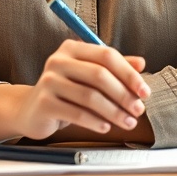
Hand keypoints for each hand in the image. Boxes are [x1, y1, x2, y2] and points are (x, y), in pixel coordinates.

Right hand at [13, 40, 149, 139]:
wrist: (32, 110)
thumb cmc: (66, 91)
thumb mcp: (89, 76)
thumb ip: (114, 68)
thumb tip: (141, 63)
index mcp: (72, 48)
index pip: (106, 55)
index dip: (129, 73)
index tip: (145, 91)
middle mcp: (58, 60)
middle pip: (99, 75)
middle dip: (123, 94)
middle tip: (138, 110)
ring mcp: (48, 81)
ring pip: (90, 96)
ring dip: (114, 112)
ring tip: (127, 122)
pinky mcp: (44, 103)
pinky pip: (76, 113)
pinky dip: (95, 122)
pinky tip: (106, 127)